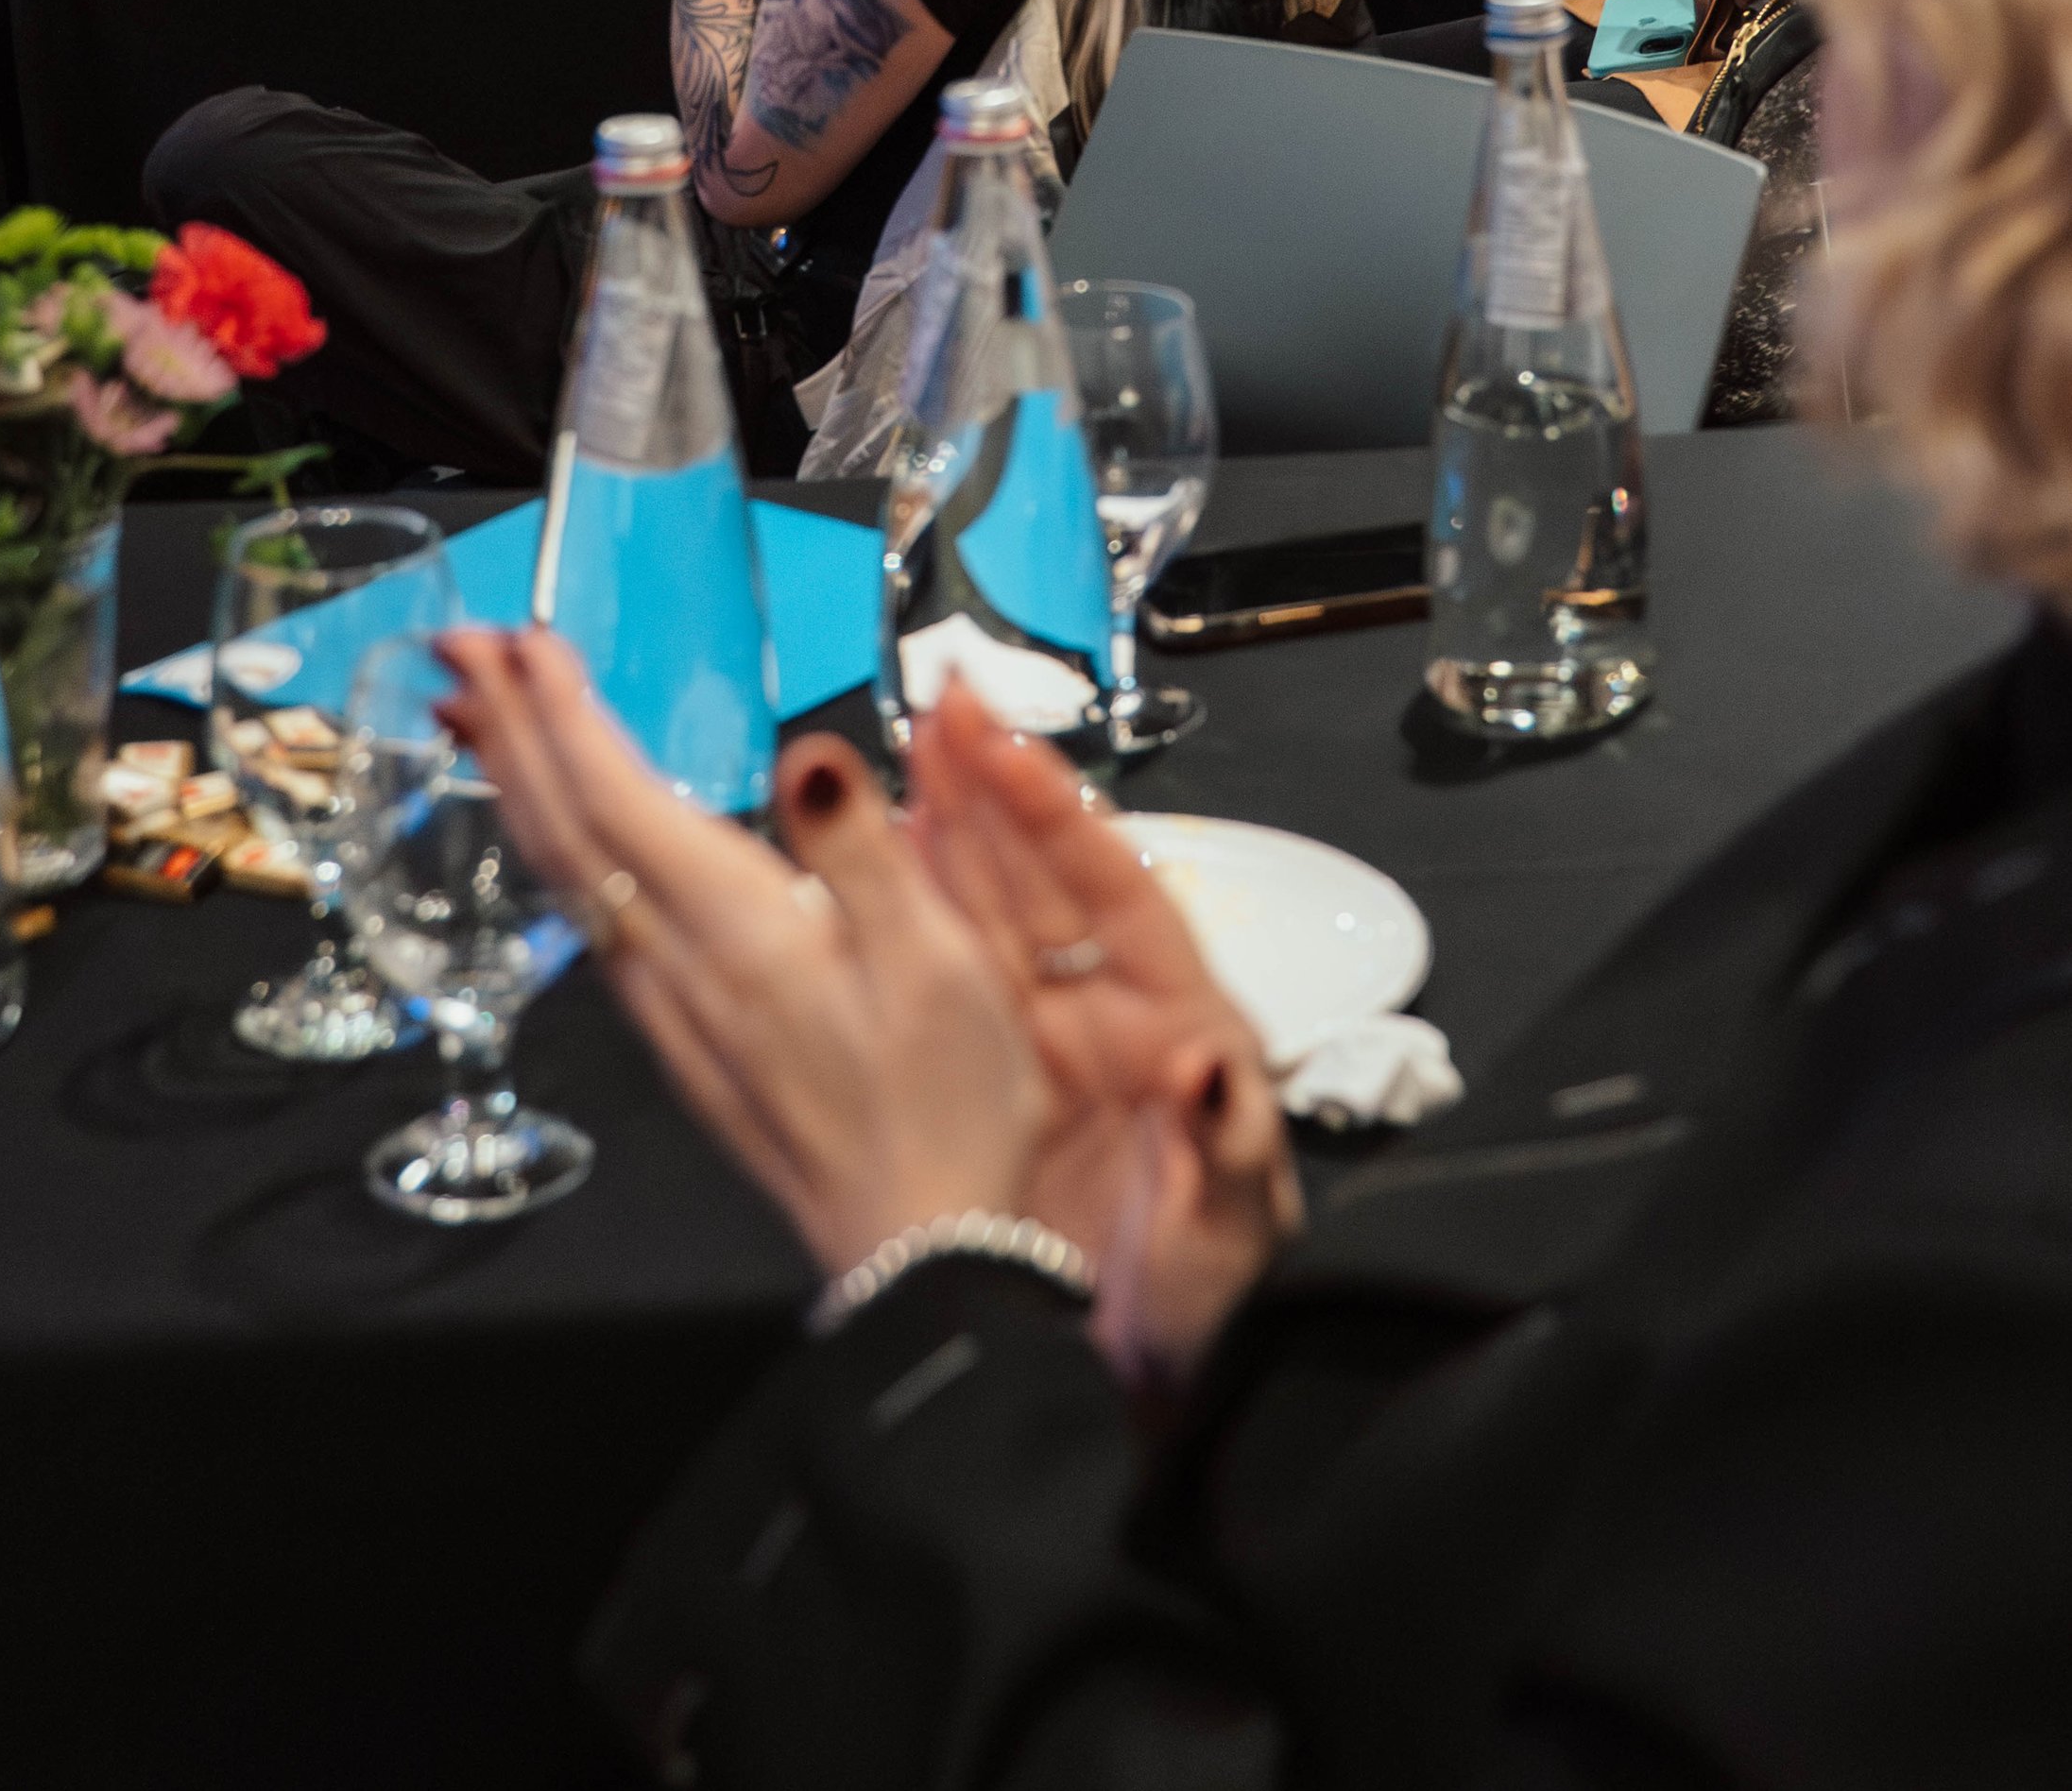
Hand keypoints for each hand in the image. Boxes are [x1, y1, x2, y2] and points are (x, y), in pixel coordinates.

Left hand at [434, 628, 1049, 1274]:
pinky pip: (589, 919)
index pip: (616, 801)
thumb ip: (864, 851)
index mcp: (740, 932)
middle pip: (563, 831)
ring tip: (482, 715)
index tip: (515, 638)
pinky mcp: (683, 1039)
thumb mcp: (942, 966)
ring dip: (518, 782)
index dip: (559, 714)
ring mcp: (669, 1010)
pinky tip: (560, 834)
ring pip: (563, 875)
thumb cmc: (946, 1109)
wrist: (922, 1251)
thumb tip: (810, 752)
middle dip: (510, 729)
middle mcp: (680, 968)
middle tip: (463, 642)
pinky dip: (555, 847)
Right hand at [907, 684, 1297, 1381]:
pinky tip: (877, 858)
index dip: (1059, 818)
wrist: (1134, 1405)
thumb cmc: (1206, 1318)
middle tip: (941, 703)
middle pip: (1049, 880)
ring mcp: (1048, 1040)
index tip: (1005, 748)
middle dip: (994, 788)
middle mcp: (1112, 1013)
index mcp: (1179, 1027)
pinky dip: (919, 909)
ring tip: (903, 746)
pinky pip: (954, 973)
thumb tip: (1208, 1061)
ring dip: (951, 826)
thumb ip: (1227, 1149)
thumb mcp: (1232, 1243)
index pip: (1119, 895)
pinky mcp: (996, 1079)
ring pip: (992, 909)